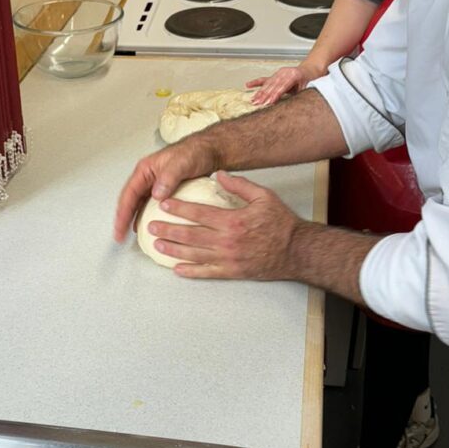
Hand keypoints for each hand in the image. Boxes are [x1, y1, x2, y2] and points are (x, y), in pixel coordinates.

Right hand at [113, 135, 215, 242]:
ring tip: (129, 236)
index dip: (123, 212)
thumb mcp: (181, 163)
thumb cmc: (195, 152)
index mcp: (145, 170)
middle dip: (123, 219)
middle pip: (130, 201)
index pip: (129, 194)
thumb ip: (168, 177)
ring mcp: (156, 186)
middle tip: (119, 236)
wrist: (210, 151)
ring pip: (139, 205)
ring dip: (133, 220)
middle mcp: (148, 179)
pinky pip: (152, 207)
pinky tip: (151, 229)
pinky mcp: (166, 192)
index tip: (120, 227)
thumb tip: (156, 195)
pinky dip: (148, 218)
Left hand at [143, 170, 300, 279]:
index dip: (178, 208)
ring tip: (157, 245)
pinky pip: (207, 273)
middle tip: (151, 226)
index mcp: (232, 220)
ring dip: (173, 249)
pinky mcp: (232, 272)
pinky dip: (190, 272)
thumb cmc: (281, 223)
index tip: (163, 205)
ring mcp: (228, 259)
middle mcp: (227, 241)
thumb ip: (240, 185)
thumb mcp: (264, 197)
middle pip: (190, 235)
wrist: (297, 251)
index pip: (199, 213)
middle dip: (168, 230)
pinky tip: (177, 269)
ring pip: (194, 254)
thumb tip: (219, 174)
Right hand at [246, 61, 324, 105]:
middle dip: (265, 95)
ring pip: (268, 84)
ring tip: (254, 101)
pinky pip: (264, 79)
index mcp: (294, 75)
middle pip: (273, 85)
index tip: (269, 102)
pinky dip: (256, 83)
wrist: (310, 70)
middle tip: (259, 104)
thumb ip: (300, 96)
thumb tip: (293, 106)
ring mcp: (279, 73)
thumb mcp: (308, 89)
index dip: (275, 95)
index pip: (282, 87)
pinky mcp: (275, 75)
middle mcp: (285, 73)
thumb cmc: (310, 80)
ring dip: (260, 93)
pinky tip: (248, 85)